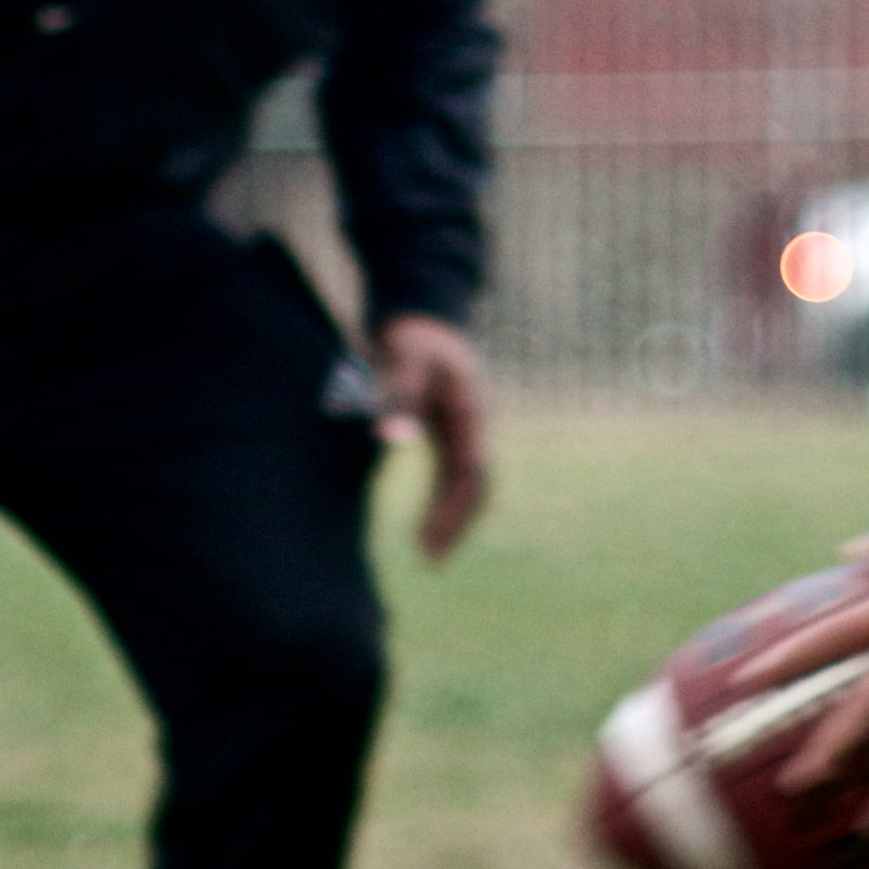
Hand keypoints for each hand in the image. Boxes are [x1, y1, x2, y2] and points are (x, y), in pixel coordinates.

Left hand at [370, 313, 491, 560]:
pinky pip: (452, 472)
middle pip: (476, 484)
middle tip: (431, 560)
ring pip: (466, 482)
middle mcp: (475, 424)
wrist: (421, 309)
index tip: (430, 540)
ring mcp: (465, 426)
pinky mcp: (449, 427)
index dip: (453, 509)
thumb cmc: (411, 334)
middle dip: (457, 523)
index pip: (471, 472)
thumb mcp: (403, 360)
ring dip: (451, 516)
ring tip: (429, 552)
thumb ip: (400, 397)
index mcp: (471, 411)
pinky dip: (442, 498)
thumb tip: (393, 442)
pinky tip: (426, 521)